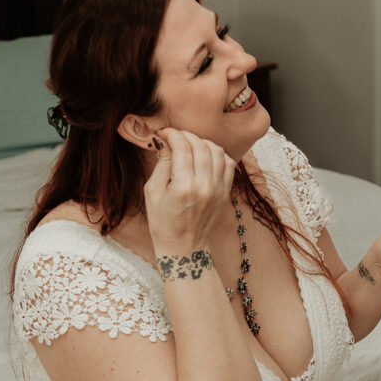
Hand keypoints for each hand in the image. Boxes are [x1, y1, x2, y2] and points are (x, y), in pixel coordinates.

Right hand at [144, 128, 235, 252]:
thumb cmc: (163, 222)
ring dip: (202, 142)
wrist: (183, 247)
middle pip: (200, 146)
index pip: (182, 148)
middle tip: (175, 137)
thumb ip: (161, 164)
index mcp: (184, 187)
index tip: (163, 133)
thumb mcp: (152, 192)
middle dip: (186, 135)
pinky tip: (205, 156)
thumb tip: (165, 141)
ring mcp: (218, 190)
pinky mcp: (225, 193)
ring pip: (217, 151)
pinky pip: (228, 164)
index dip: (172, 135)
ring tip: (190, 145)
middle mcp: (205, 187)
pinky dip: (218, 154)